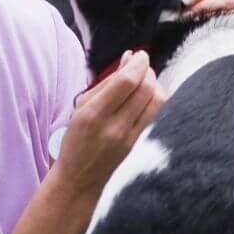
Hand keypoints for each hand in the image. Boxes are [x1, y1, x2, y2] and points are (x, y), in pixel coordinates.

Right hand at [55, 50, 161, 187]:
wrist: (80, 178)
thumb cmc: (77, 138)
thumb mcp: (81, 107)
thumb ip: (106, 82)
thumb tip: (130, 58)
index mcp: (94, 113)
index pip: (126, 81)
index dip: (138, 63)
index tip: (140, 55)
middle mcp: (114, 125)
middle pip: (145, 88)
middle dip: (147, 70)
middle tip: (141, 66)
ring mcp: (130, 136)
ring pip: (157, 100)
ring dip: (155, 84)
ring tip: (144, 80)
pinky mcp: (139, 143)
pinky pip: (156, 114)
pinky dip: (155, 99)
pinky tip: (146, 96)